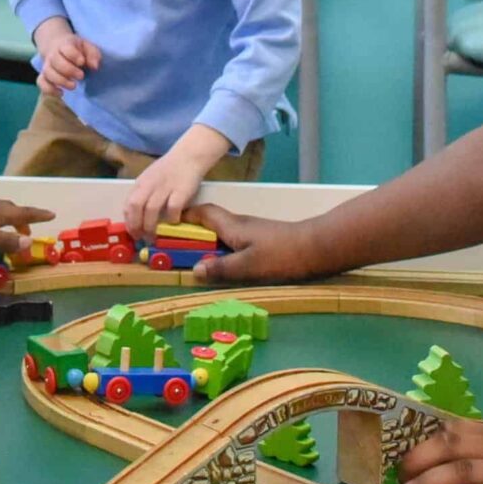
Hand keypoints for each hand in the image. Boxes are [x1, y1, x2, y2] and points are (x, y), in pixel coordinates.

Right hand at [32, 20, 101, 96]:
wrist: (56, 46)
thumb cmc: (76, 49)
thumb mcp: (87, 47)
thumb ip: (93, 54)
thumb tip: (94, 66)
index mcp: (65, 44)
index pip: (66, 48)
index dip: (74, 55)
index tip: (82, 62)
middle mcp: (53, 54)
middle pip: (55, 61)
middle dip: (69, 70)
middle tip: (81, 76)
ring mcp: (47, 65)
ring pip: (48, 72)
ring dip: (61, 81)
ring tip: (74, 86)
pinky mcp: (44, 76)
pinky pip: (41, 82)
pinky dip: (49, 89)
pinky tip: (61, 93)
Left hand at [124, 153, 208, 239]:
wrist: (189, 156)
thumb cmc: (170, 169)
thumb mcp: (150, 179)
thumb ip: (143, 194)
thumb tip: (137, 215)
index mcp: (141, 183)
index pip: (128, 204)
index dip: (129, 221)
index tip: (133, 233)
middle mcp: (150, 185)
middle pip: (136, 207)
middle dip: (136, 225)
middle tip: (141, 237)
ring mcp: (165, 187)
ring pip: (151, 210)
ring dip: (151, 226)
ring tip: (154, 236)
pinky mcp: (180, 190)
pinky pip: (172, 208)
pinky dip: (171, 219)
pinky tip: (173, 223)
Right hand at [185, 204, 337, 284]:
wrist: (318, 249)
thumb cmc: (282, 254)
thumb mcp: (249, 265)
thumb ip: (221, 268)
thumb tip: (194, 270)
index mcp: (232, 226)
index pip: (202, 213)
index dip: (183, 216)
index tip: (165, 225)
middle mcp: (239, 226)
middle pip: (208, 223)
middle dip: (190, 232)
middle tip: (172, 248)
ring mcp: (251, 233)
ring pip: (221, 234)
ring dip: (206, 243)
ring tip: (191, 261)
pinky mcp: (261, 243)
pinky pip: (232, 243)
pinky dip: (221, 251)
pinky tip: (221, 267)